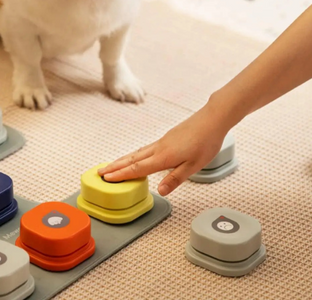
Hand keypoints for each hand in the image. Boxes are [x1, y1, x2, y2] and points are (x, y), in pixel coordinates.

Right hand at [98, 102, 231, 195]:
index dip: (121, 174)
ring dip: (122, 160)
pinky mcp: (165, 139)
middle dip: (115, 167)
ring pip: (137, 153)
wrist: (211, 119)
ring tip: (111, 166)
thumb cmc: (205, 142)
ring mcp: (161, 142)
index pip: (138, 168)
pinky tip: (134, 158)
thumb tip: (160, 191)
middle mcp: (158, 148)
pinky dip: (133, 155)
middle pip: (132, 159)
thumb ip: (175, 178)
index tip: (107, 178)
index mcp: (164, 157)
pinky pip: (144, 149)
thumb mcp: (194, 166)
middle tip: (100, 173)